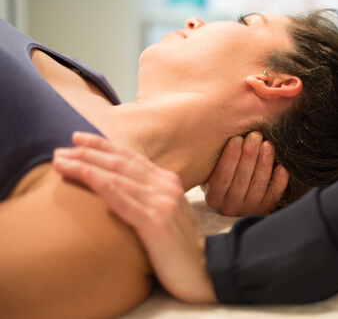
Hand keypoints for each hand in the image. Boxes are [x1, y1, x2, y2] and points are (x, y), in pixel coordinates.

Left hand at [52, 132, 216, 303]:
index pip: (130, 157)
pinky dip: (101, 185)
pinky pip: (124, 200)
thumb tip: (119, 187)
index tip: (77, 139)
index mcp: (167, 181)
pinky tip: (83, 174)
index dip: (102, 146)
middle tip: (59, 149)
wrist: (205, 271)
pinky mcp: (157, 224)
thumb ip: (148, 195)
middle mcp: (165, 186)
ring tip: (60, 161)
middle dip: (88, 153)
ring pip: (118, 178)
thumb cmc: (180, 244)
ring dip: (86, 166)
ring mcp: (162, 203)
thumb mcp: (166, 211)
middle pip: (121, 163)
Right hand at [203, 132, 288, 215]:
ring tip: (267, 144)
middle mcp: (229, 207)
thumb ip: (217, 160)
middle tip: (255, 135)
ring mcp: (248, 210)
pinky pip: (273, 196)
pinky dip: (279, 182)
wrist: (234, 201)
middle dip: (249, 155)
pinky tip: (281, 166)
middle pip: (241, 179)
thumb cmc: (223, 178)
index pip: (222, 177)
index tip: (237, 138)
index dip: (230, 157)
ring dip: (264, 163)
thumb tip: (232, 135)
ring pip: (257, 185)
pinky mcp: (263, 211)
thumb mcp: (212, 173)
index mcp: (214, 197)